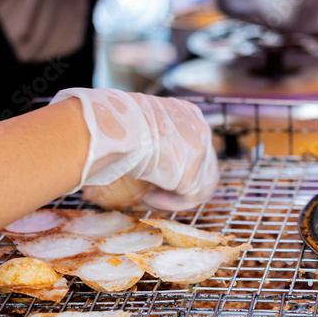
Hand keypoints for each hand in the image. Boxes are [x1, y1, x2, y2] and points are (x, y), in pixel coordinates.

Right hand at [52, 88, 217, 209]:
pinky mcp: (192, 173)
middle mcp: (200, 129)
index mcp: (188, 113)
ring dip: (175, 196)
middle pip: (203, 165)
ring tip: (149, 198)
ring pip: (200, 184)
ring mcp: (200, 151)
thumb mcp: (139, 122)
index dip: (177, 163)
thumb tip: (135, 150)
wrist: (113, 126)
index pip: (193, 144)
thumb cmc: (113, 122)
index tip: (156, 173)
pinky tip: (149, 199)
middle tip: (154, 191)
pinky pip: (189, 197)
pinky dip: (171, 203)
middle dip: (180, 182)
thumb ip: (148, 135)